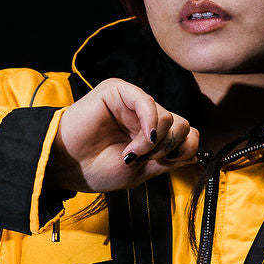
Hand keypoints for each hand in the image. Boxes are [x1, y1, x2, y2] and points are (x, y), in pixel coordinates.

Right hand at [49, 79, 200, 193]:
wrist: (68, 167)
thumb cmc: (97, 169)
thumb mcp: (142, 171)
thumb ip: (168, 160)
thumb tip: (195, 153)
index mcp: (153, 133)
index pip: (188, 135)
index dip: (182, 151)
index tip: (161, 165)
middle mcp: (147, 116)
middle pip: (184, 125)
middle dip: (169, 148)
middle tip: (143, 159)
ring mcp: (134, 102)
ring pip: (169, 117)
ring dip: (154, 143)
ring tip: (130, 154)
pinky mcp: (119, 92)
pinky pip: (148, 102)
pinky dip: (148, 127)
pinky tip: (136, 145)